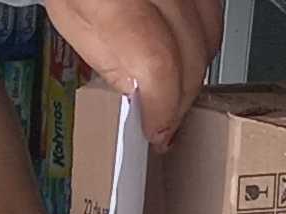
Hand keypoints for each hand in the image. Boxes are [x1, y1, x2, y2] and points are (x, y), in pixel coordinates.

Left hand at [42, 0, 221, 138]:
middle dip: (181, 96)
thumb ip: (108, 59)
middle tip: (165, 120)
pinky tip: (184, 52)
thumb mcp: (72, 20)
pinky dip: (203, 37)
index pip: (157, 61)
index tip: (157, 129)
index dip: (164, 104)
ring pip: (210, 31)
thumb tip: (142, 96)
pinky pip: (212, 9)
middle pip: (190, 51)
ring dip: (196, 69)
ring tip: (173, 89)